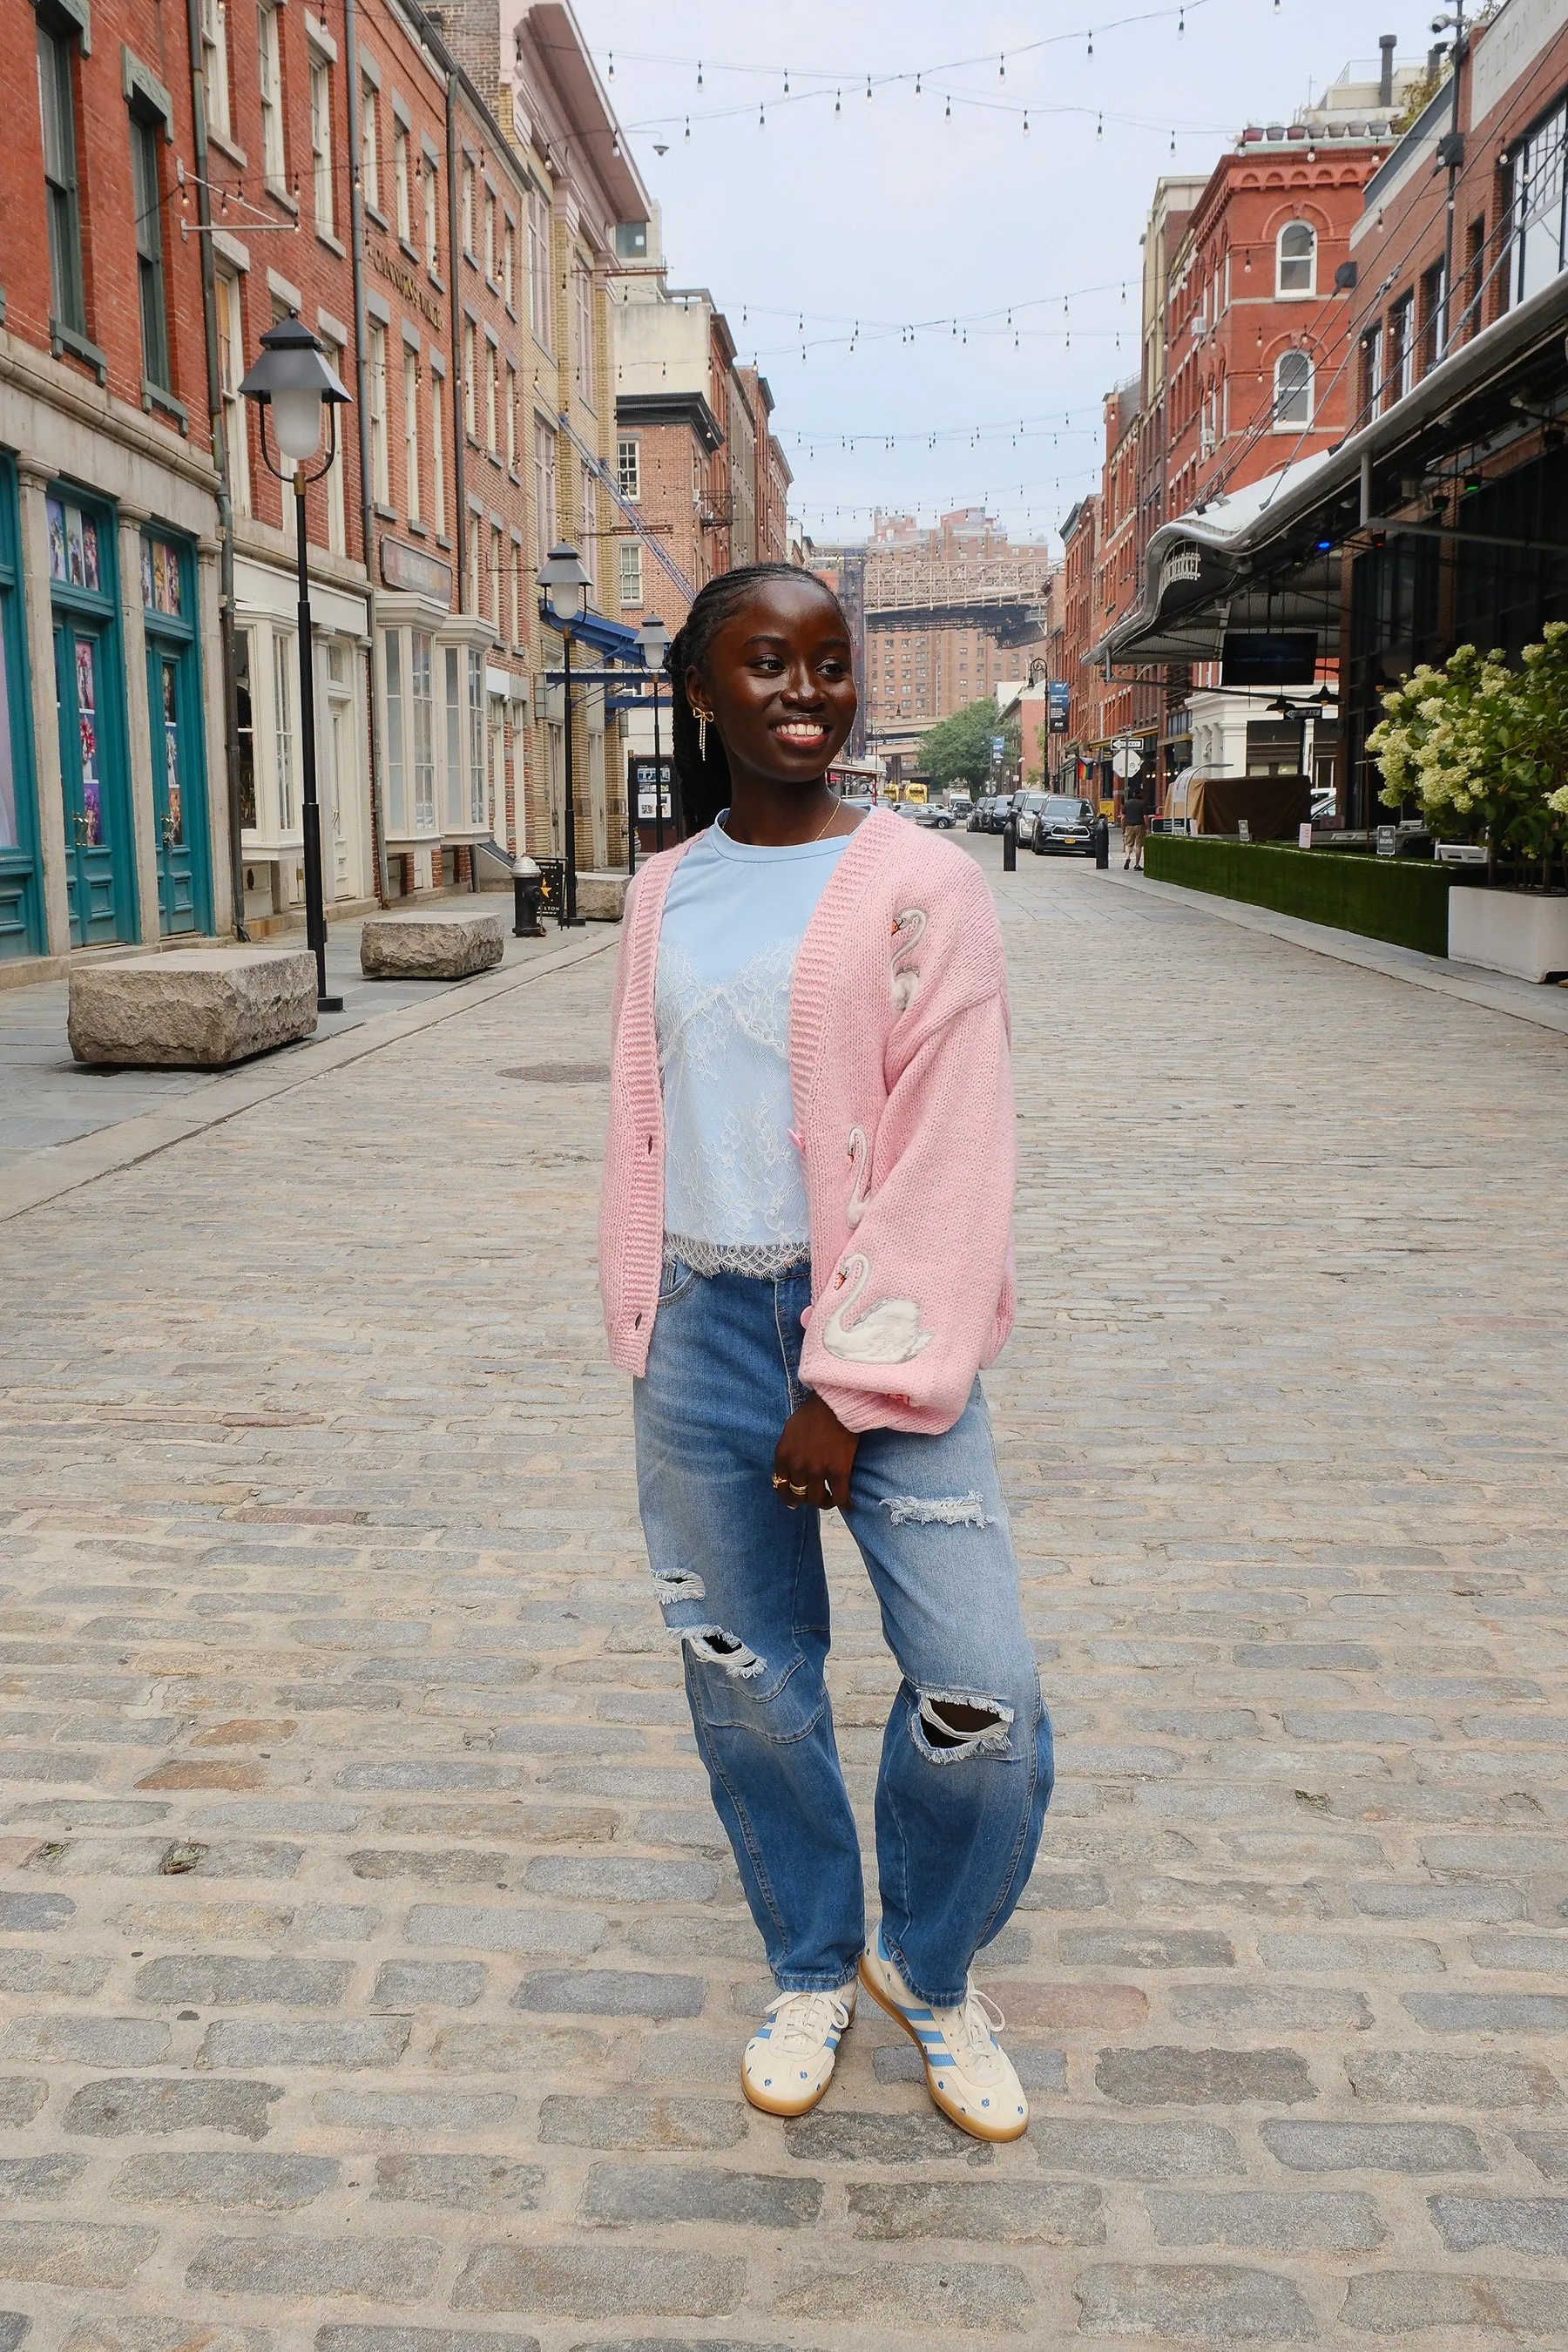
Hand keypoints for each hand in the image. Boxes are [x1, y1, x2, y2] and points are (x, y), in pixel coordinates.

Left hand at [773, 1394, 858, 1512]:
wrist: (834, 1404)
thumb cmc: (812, 1413)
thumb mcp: (789, 1432)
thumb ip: (787, 1453)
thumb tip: (788, 1471)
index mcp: (783, 1456)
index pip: (781, 1486)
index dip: (787, 1497)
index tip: (793, 1502)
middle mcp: (798, 1466)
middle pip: (799, 1495)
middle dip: (806, 1499)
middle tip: (814, 1497)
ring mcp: (818, 1470)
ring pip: (818, 1500)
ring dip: (824, 1503)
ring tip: (830, 1500)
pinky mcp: (839, 1471)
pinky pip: (840, 1497)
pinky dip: (844, 1504)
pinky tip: (847, 1503)